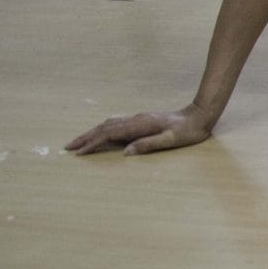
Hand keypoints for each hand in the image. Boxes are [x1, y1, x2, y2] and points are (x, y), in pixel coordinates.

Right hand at [67, 106, 213, 156]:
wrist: (199, 115)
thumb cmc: (188, 131)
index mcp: (140, 125)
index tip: (79, 152)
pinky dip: (102, 130)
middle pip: (104, 127)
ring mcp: (137, 118)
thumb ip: (149, 145)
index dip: (93, 143)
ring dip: (92, 133)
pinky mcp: (140, 120)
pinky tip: (99, 135)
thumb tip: (126, 152)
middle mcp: (136, 119)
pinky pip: (116, 125)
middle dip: (85, 137)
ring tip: (78, 142)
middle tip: (68, 147)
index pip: (110, 134)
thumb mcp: (171, 140)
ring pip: (108, 124)